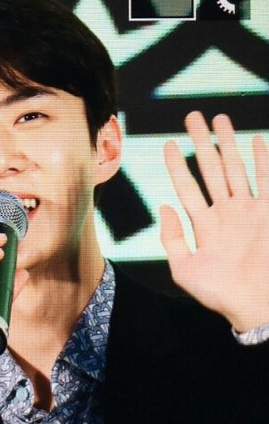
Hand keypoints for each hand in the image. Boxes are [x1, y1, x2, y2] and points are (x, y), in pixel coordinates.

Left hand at [160, 111, 268, 331]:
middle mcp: (225, 212)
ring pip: (235, 168)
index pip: (187, 186)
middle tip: (192, 116)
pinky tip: (257, 139)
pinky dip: (263, 161)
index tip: (167, 143)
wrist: (256, 306)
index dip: (176, 164)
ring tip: (219, 118)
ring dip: (228, 143)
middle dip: (201, 142)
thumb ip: (171, 239)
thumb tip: (164, 206)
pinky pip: (266, 181)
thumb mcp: (184, 270)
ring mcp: (248, 211)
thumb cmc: (220, 294)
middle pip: (210, 168)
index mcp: (204, 224)